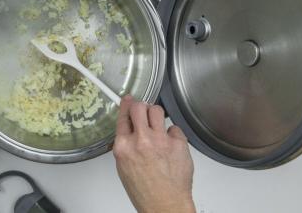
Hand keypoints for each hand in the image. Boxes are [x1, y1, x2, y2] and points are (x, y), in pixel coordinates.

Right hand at [113, 96, 194, 212]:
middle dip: (141, 106)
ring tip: (158, 124)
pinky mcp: (178, 143)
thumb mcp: (124, 167)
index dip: (126, 105)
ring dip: (156, 114)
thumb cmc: (144, 191)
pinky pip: (175, 128)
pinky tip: (171, 145)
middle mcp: (141, 140)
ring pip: (157, 110)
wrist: (164, 204)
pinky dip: (172, 134)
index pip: (123, 116)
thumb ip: (126, 145)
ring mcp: (160, 140)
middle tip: (144, 111)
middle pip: (139, 107)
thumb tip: (130, 130)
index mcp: (123, 147)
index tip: (129, 99)